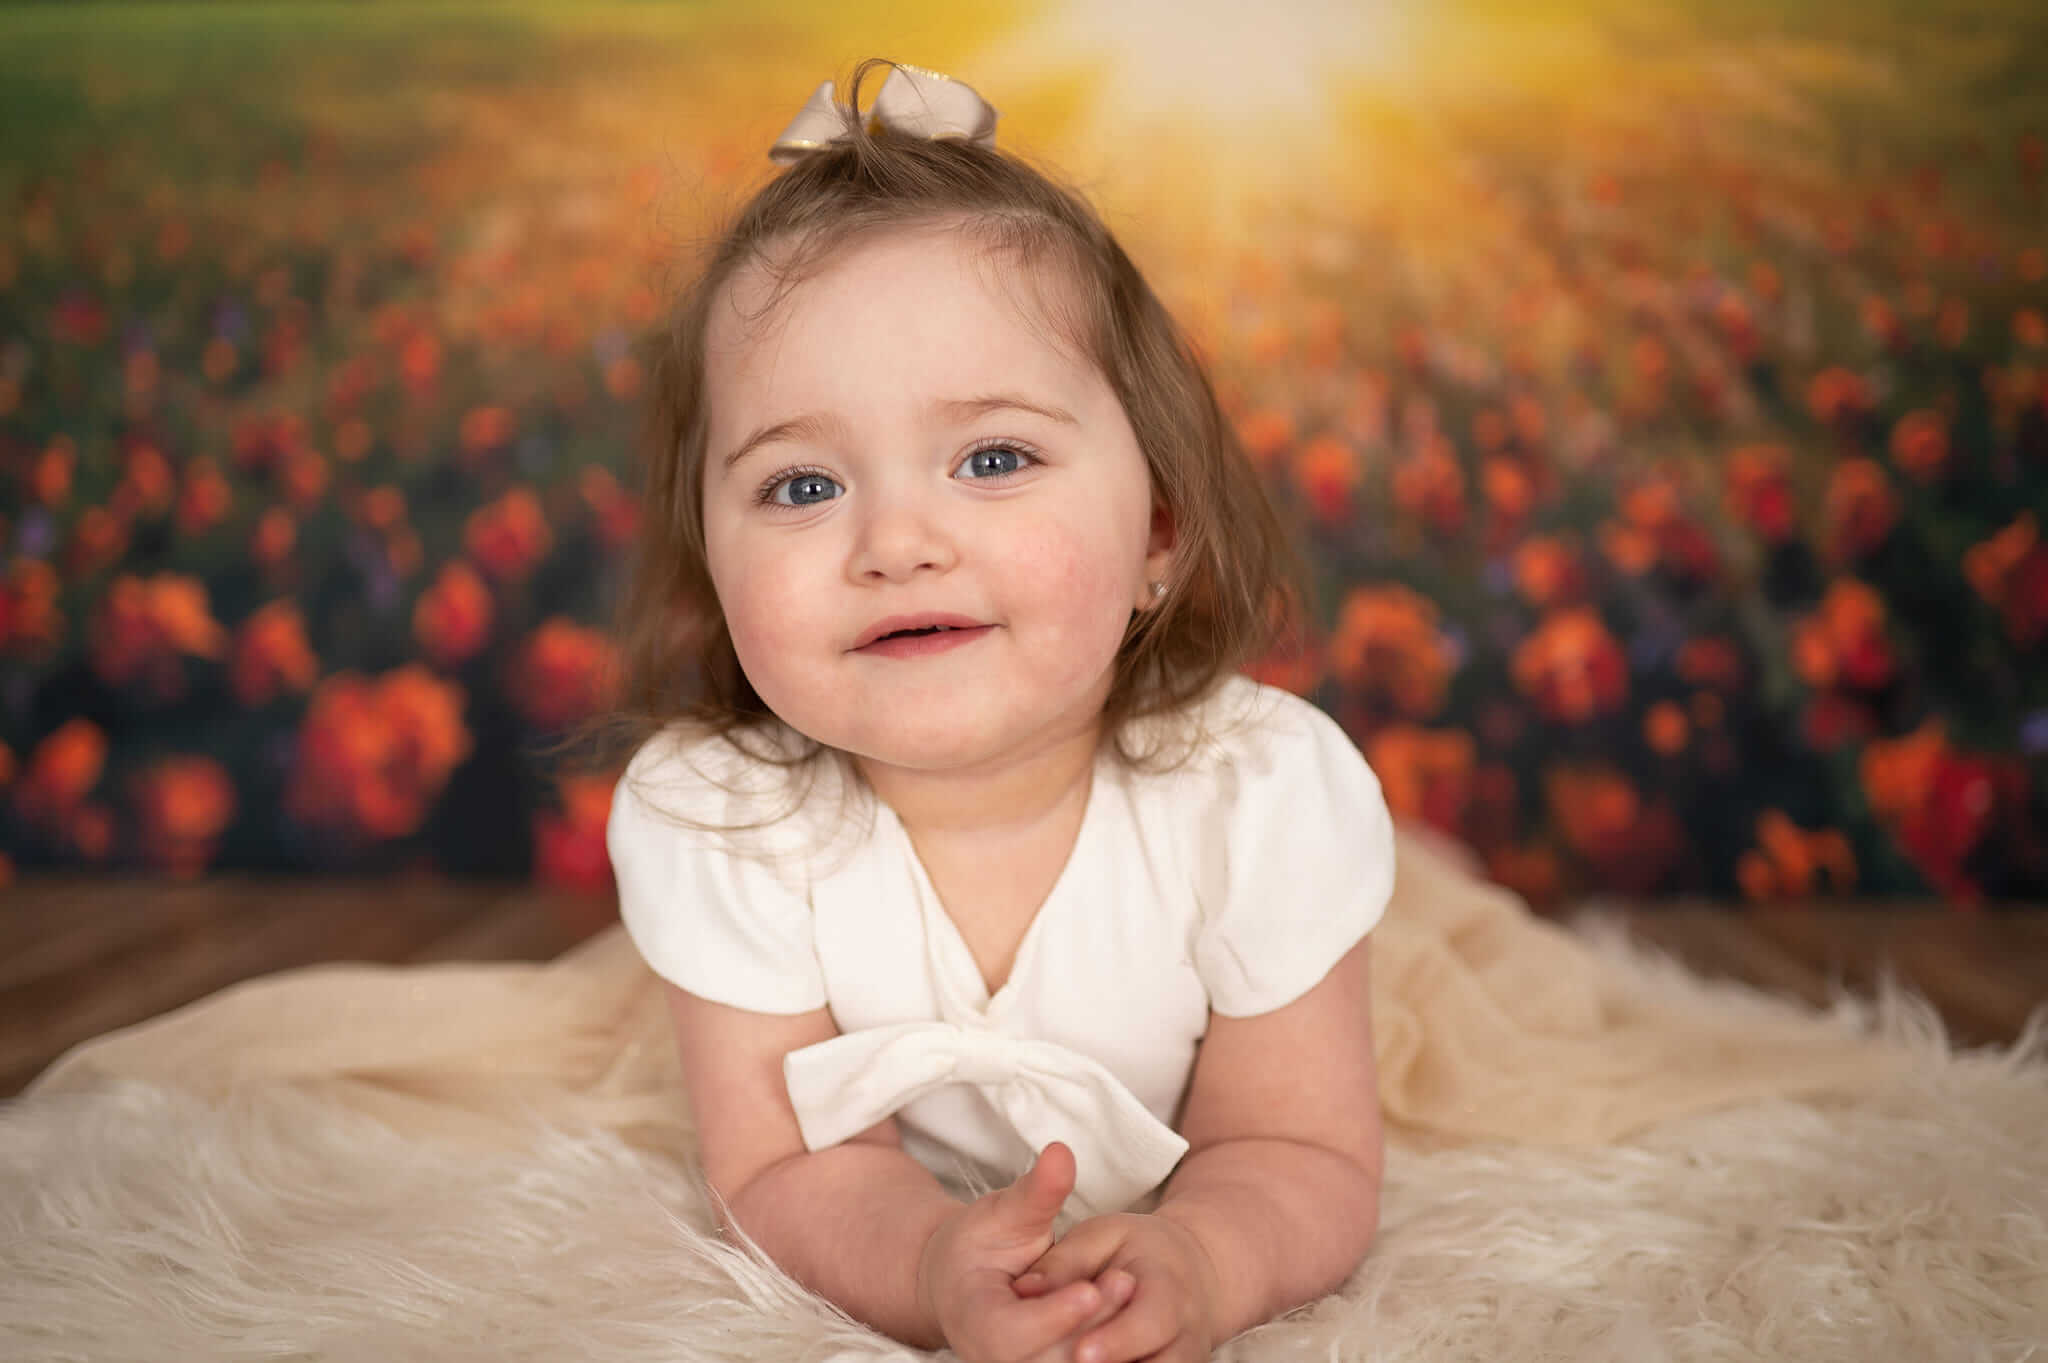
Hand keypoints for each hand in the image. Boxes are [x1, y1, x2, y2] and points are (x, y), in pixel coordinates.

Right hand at [916, 1143, 1135, 1362]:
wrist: (962, 1282)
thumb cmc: (979, 1244)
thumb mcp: (1003, 1212)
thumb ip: (1035, 1192)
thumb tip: (1061, 1152)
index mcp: (975, 1321)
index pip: (1012, 1334)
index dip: (1053, 1316)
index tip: (1089, 1288)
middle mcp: (993, 1359)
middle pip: (1048, 1359)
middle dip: (1091, 1325)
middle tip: (1126, 1281)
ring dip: (1104, 1338)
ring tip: (1128, 1289)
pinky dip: (1107, 1348)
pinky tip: (1130, 1317)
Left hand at [1011, 1212, 1218, 1362]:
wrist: (1190, 1271)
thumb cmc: (1137, 1249)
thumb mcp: (1102, 1237)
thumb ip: (1065, 1262)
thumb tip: (1023, 1290)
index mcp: (1169, 1288)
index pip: (1150, 1321)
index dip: (1117, 1340)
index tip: (1081, 1351)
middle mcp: (1185, 1333)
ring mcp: (1186, 1361)